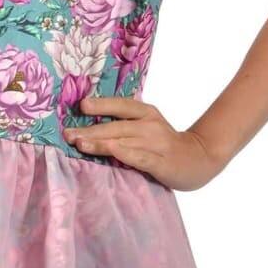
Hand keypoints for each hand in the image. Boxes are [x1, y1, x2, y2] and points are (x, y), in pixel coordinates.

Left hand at [63, 96, 227, 190]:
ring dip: (100, 142)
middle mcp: (150, 125)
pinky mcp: (160, 162)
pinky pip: (139, 157)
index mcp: (146, 113)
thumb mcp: (147, 127)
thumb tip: (88, 125)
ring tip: (79, 143)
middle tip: (68, 134)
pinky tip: (111, 151)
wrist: (199, 159)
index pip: (121, 105)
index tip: (81, 106)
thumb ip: (123, 124)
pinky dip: (124, 153)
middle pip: (116, 125)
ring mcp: (156, 143)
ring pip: (123, 140)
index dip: (102, 104)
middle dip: (90, 129)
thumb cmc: (164, 145)